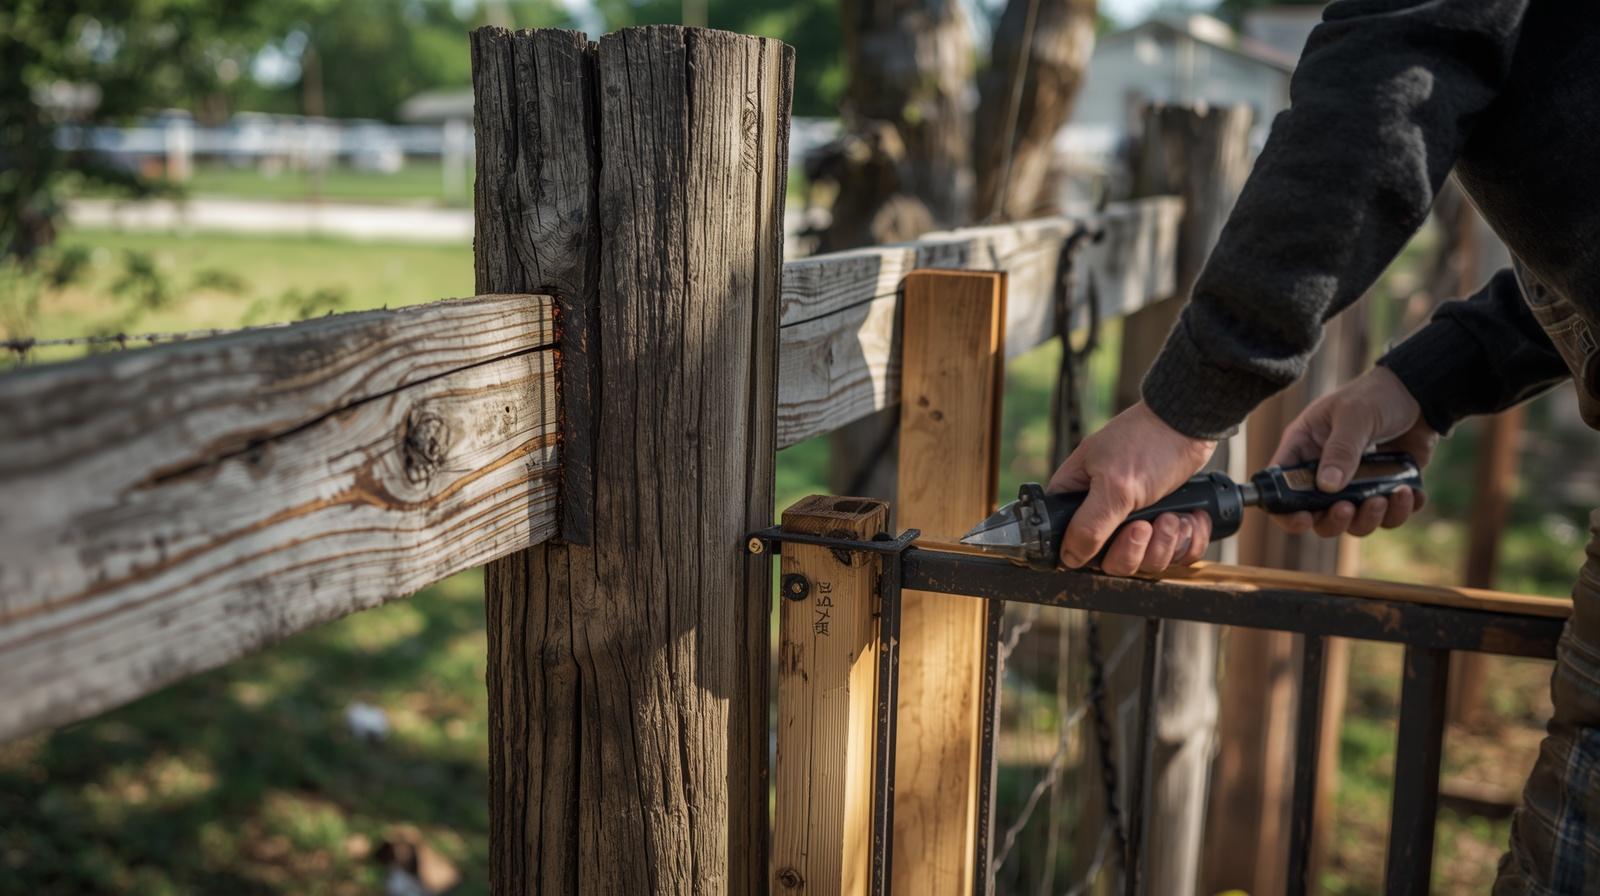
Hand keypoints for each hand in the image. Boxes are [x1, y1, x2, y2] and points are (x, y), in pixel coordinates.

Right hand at [1047, 401, 1217, 574]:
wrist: (1190, 424)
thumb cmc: (1147, 443)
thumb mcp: (1114, 487)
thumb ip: (1089, 526)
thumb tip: (1069, 557)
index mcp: (1076, 500)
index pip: (1070, 546)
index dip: (1093, 553)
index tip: (1117, 536)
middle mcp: (1102, 513)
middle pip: (1112, 562)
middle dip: (1138, 549)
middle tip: (1149, 524)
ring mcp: (1134, 520)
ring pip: (1146, 561)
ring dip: (1167, 544)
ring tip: (1176, 517)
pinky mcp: (1163, 523)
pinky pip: (1174, 553)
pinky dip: (1188, 540)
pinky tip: (1191, 519)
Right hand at [1270, 366, 1437, 537]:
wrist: (1422, 393)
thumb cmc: (1378, 395)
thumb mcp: (1355, 415)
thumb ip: (1341, 450)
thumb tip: (1326, 486)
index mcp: (1305, 448)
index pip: (1282, 486)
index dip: (1285, 510)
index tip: (1304, 519)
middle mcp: (1324, 471)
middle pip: (1317, 515)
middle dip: (1334, 519)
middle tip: (1350, 507)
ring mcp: (1355, 483)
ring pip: (1353, 522)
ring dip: (1370, 518)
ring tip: (1388, 496)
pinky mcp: (1383, 488)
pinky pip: (1388, 517)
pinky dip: (1400, 512)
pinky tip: (1409, 493)